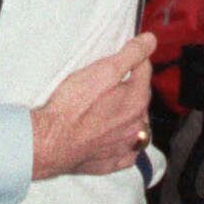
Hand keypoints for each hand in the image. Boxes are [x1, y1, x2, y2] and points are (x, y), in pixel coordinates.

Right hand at [30, 32, 155, 180]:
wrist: (51, 141)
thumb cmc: (74, 104)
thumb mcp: (103, 69)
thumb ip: (131, 54)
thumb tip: (151, 40)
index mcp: (137, 100)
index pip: (144, 68)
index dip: (133, 58)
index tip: (121, 55)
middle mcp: (137, 125)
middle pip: (141, 96)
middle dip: (132, 86)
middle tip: (111, 81)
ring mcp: (125, 146)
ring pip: (137, 125)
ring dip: (131, 114)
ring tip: (113, 107)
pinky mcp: (112, 163)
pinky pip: (128, 152)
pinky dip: (126, 143)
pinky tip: (116, 137)